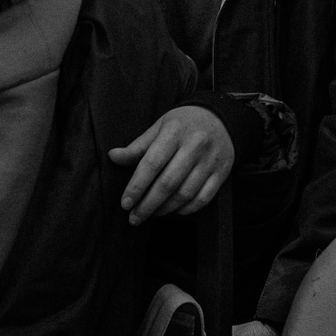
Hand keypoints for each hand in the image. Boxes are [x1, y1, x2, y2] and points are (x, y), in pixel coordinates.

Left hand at [109, 105, 233, 223]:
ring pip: (185, 194)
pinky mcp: (222, 172)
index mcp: (175, 131)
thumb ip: (138, 146)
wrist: (221, 116)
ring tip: (152, 214)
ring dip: (165, 209)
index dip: (136, 186)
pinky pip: (204, 198)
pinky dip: (187, 209)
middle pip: (168, 183)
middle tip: (134, 218)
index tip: (125, 204)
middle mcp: (195, 144)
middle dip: (148, 205)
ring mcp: (211, 159)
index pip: (152, 163)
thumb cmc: (184, 124)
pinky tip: (175, 210)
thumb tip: (113, 157)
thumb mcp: (160, 127)